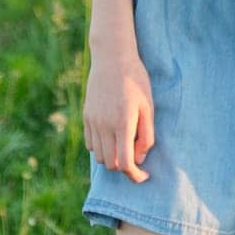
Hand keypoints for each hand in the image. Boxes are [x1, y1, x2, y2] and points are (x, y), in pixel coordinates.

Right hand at [83, 45, 154, 182]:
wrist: (112, 58)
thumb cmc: (136, 81)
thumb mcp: (148, 107)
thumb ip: (146, 135)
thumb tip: (140, 157)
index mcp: (123, 123)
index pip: (125, 163)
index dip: (135, 175)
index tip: (144, 175)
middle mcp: (104, 125)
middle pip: (110, 163)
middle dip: (124, 166)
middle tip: (135, 156)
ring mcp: (93, 121)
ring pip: (98, 156)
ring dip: (111, 158)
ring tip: (124, 145)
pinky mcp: (86, 116)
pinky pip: (90, 144)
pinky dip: (101, 148)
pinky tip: (112, 137)